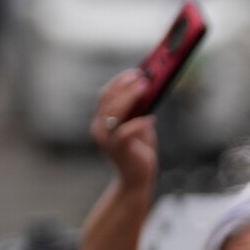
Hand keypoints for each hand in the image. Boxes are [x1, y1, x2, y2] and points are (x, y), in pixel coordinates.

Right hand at [90, 69, 157, 187]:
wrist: (136, 178)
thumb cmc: (138, 150)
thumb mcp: (139, 125)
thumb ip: (140, 109)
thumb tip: (150, 87)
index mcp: (101, 121)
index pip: (105, 95)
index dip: (119, 81)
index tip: (135, 71)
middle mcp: (99, 128)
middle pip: (108, 99)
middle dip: (125, 85)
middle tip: (143, 76)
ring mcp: (106, 139)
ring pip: (114, 111)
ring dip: (130, 96)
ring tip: (146, 87)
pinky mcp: (117, 149)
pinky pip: (125, 131)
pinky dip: (139, 123)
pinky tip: (151, 119)